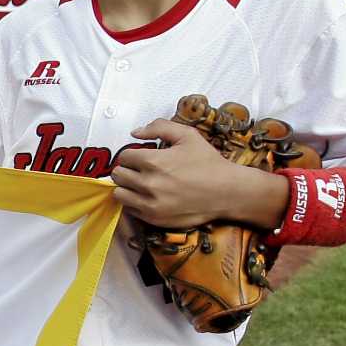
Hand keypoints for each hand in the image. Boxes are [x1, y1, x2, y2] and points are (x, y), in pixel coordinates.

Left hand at [109, 118, 284, 229]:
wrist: (227, 192)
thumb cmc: (208, 162)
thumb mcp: (188, 135)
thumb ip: (159, 127)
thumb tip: (135, 132)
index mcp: (154, 161)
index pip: (125, 156)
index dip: (132, 154)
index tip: (142, 157)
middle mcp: (148, 184)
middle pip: (119, 175)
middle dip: (128, 169)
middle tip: (141, 169)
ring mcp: (150, 204)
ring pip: (120, 193)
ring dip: (127, 187)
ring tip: (142, 183)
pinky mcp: (153, 218)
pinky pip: (130, 209)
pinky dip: (135, 202)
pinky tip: (149, 196)